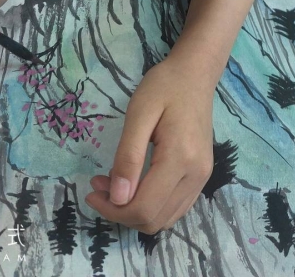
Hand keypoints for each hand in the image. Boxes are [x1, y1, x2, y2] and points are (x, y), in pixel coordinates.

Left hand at [85, 57, 214, 233]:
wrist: (195, 74)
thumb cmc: (164, 86)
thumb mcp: (139, 113)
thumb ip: (128, 156)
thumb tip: (118, 198)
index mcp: (180, 158)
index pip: (144, 207)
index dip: (113, 209)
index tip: (91, 190)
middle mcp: (196, 174)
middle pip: (154, 220)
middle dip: (120, 211)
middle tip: (99, 184)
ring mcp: (202, 177)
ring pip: (165, 219)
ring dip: (135, 211)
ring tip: (114, 185)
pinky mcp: (201, 174)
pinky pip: (175, 208)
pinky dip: (152, 206)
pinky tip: (136, 186)